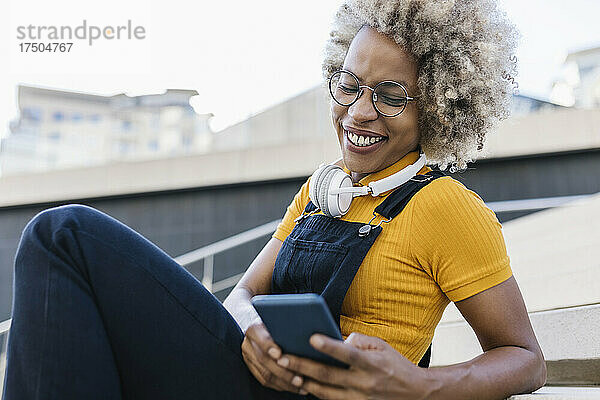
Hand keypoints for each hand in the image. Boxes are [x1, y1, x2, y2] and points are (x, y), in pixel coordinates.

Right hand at [241, 322, 307, 394]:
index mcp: (254, 330)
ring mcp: (249, 358)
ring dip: (284, 381)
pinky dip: (281, 385)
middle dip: (282, 371)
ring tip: (300, 384)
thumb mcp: (281, 323)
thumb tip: (307, 336)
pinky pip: (266, 381)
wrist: (266, 329)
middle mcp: (248, 344)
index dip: (268, 346)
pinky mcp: (253, 369)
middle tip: (299, 377)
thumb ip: (286, 329)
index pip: (258, 336)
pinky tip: (295, 387)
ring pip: (265, 374)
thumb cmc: (280, 325)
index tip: (279, 353)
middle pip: (263, 360)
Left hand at [276, 332, 428, 399]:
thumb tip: (336, 339)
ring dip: (304, 382)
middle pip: (328, 375)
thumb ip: (359, 341)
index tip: (311, 337)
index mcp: (373, 364)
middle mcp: (365, 383)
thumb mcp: (382, 346)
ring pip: (325, 393)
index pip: (348, 354)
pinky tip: (302, 383)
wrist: (416, 394)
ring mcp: (360, 399)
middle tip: (282, 356)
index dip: (330, 347)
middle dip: (302, 365)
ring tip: (286, 371)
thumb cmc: (395, 365)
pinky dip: (315, 393)